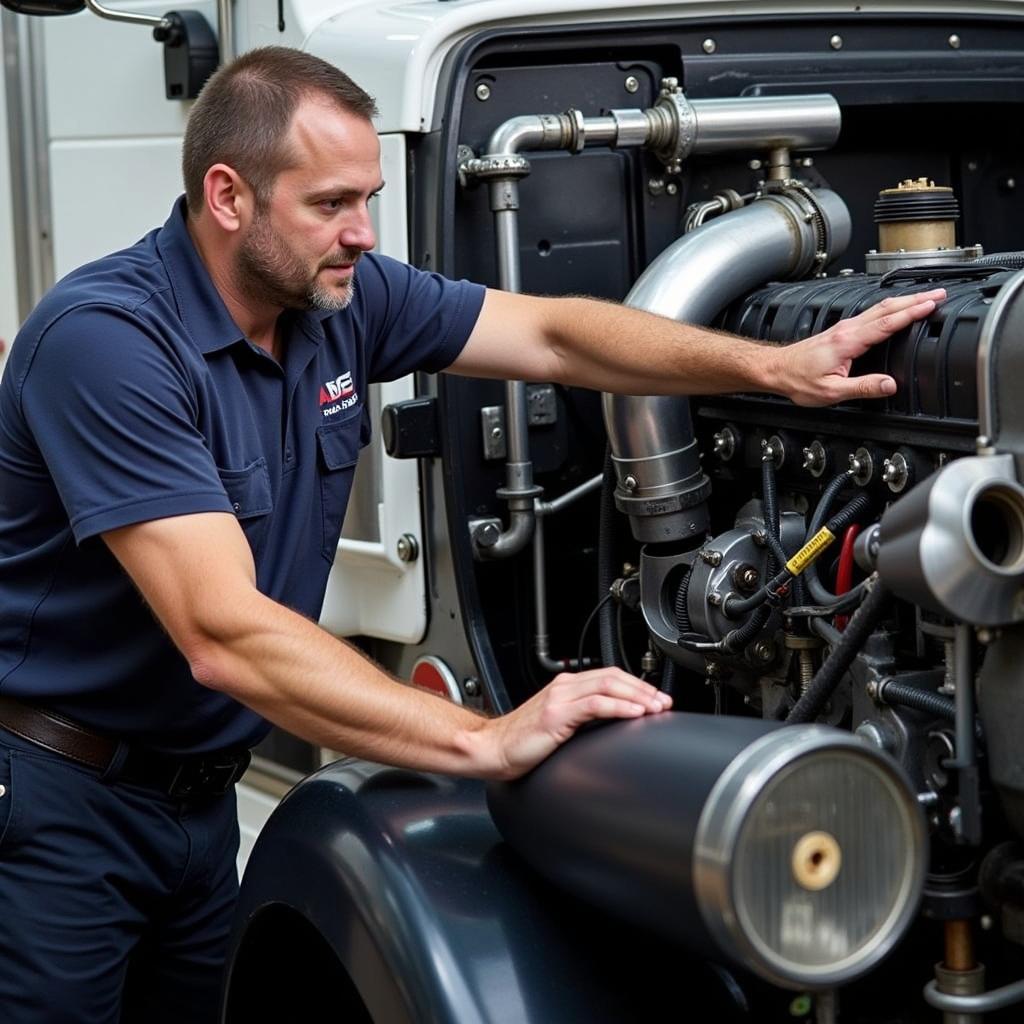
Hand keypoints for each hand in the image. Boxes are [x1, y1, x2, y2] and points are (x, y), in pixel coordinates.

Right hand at [479, 667, 671, 779]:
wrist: (493, 749)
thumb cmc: (522, 742)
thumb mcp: (559, 725)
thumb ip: (582, 718)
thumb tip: (612, 725)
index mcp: (566, 686)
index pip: (609, 676)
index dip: (637, 685)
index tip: (657, 698)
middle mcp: (564, 686)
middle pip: (613, 676)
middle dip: (643, 688)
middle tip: (664, 702)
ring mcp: (560, 698)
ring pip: (607, 685)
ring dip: (637, 695)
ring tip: (656, 707)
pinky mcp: (557, 714)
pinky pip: (595, 704)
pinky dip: (619, 706)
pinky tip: (634, 712)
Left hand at [776, 289, 945, 406]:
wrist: (775, 370)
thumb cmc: (797, 380)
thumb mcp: (831, 391)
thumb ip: (863, 388)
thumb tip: (889, 385)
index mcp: (847, 341)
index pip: (887, 322)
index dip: (912, 312)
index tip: (932, 304)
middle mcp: (847, 329)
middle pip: (887, 308)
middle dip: (916, 299)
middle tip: (941, 294)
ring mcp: (843, 328)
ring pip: (879, 308)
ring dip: (905, 301)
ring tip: (927, 297)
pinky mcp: (841, 331)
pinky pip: (871, 314)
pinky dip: (890, 308)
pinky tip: (897, 309)